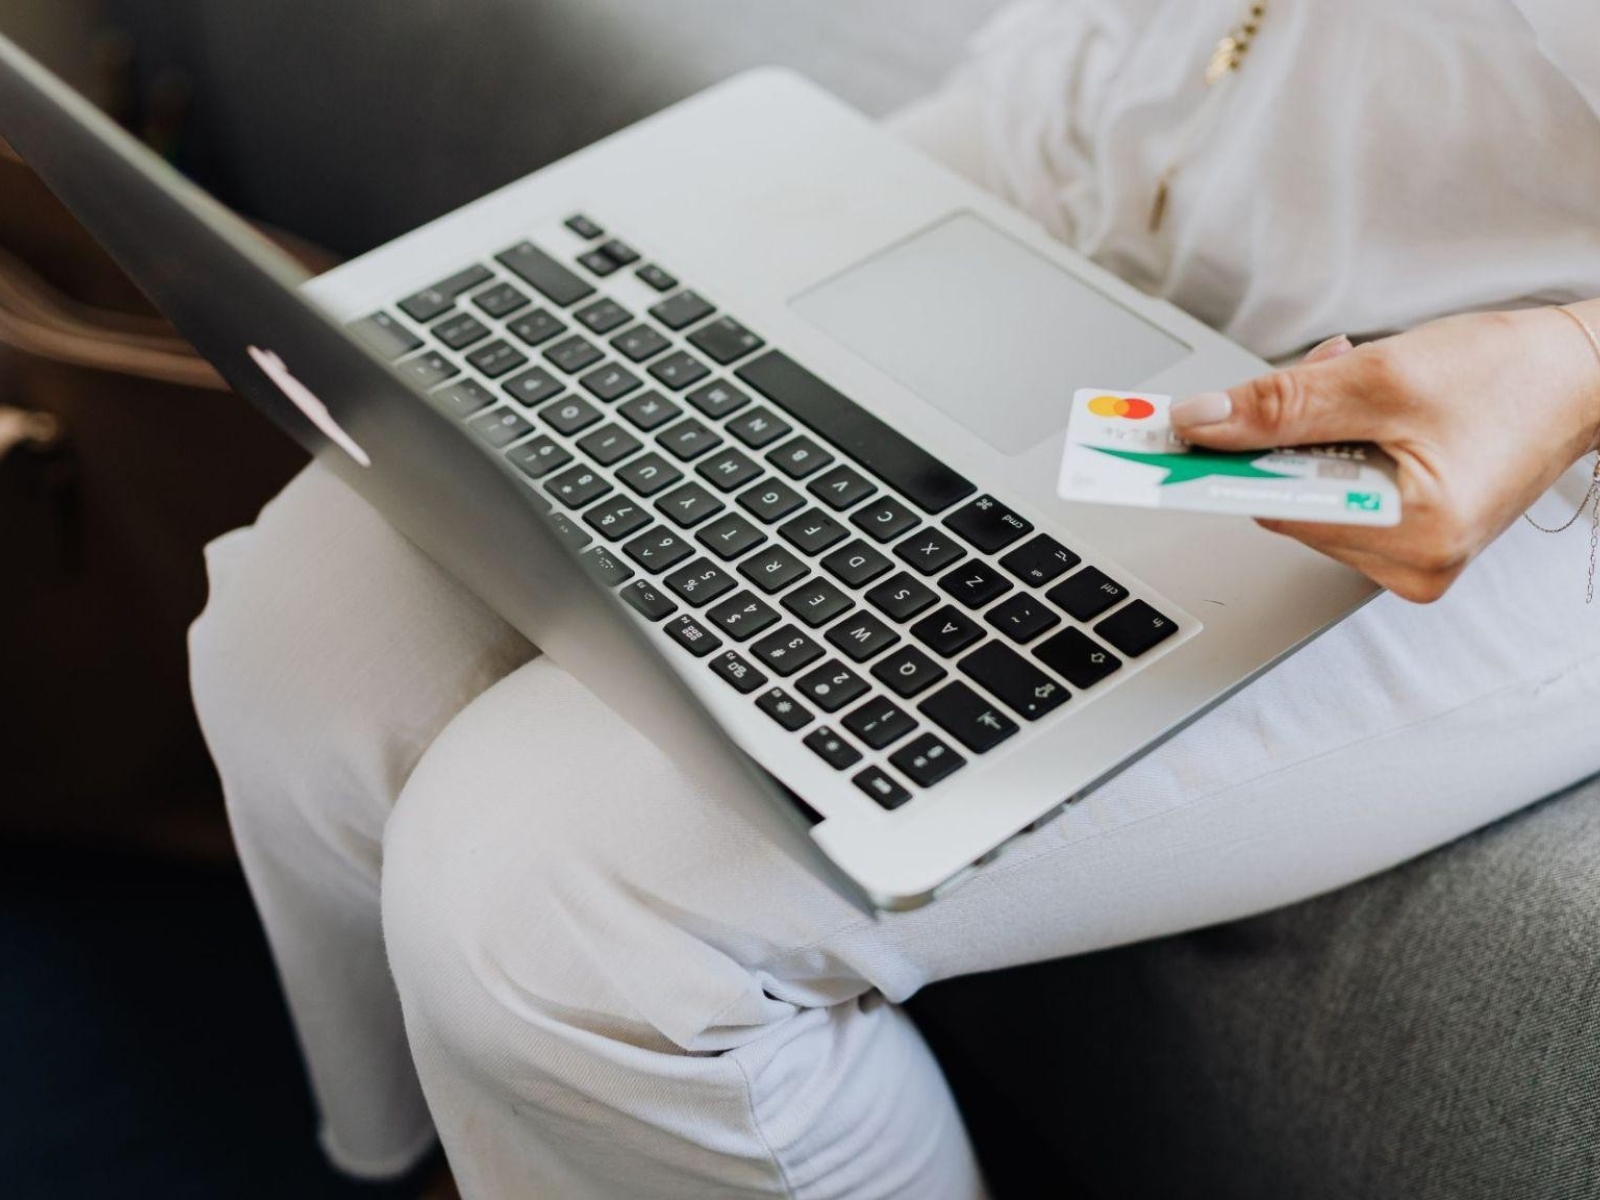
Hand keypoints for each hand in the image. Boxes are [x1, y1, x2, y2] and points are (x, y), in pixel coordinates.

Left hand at [1170, 306, 1599, 601]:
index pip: (1274, 508)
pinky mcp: (1407, 540)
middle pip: (1284, 501)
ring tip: (1366, 389)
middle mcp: (1409, 565)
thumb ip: (1282, 404)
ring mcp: (1409, 559)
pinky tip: (1373, 412)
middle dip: (1286, 434)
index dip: (1218, 468)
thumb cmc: (1509, 375)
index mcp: (1414, 537)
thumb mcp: (1382, 376)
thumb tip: (1199, 425)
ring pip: (1304, 495)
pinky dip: (1336, 448)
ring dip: (1312, 434)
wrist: (1581, 377)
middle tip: (1325, 375)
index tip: (1157, 451)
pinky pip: (1334, 495)